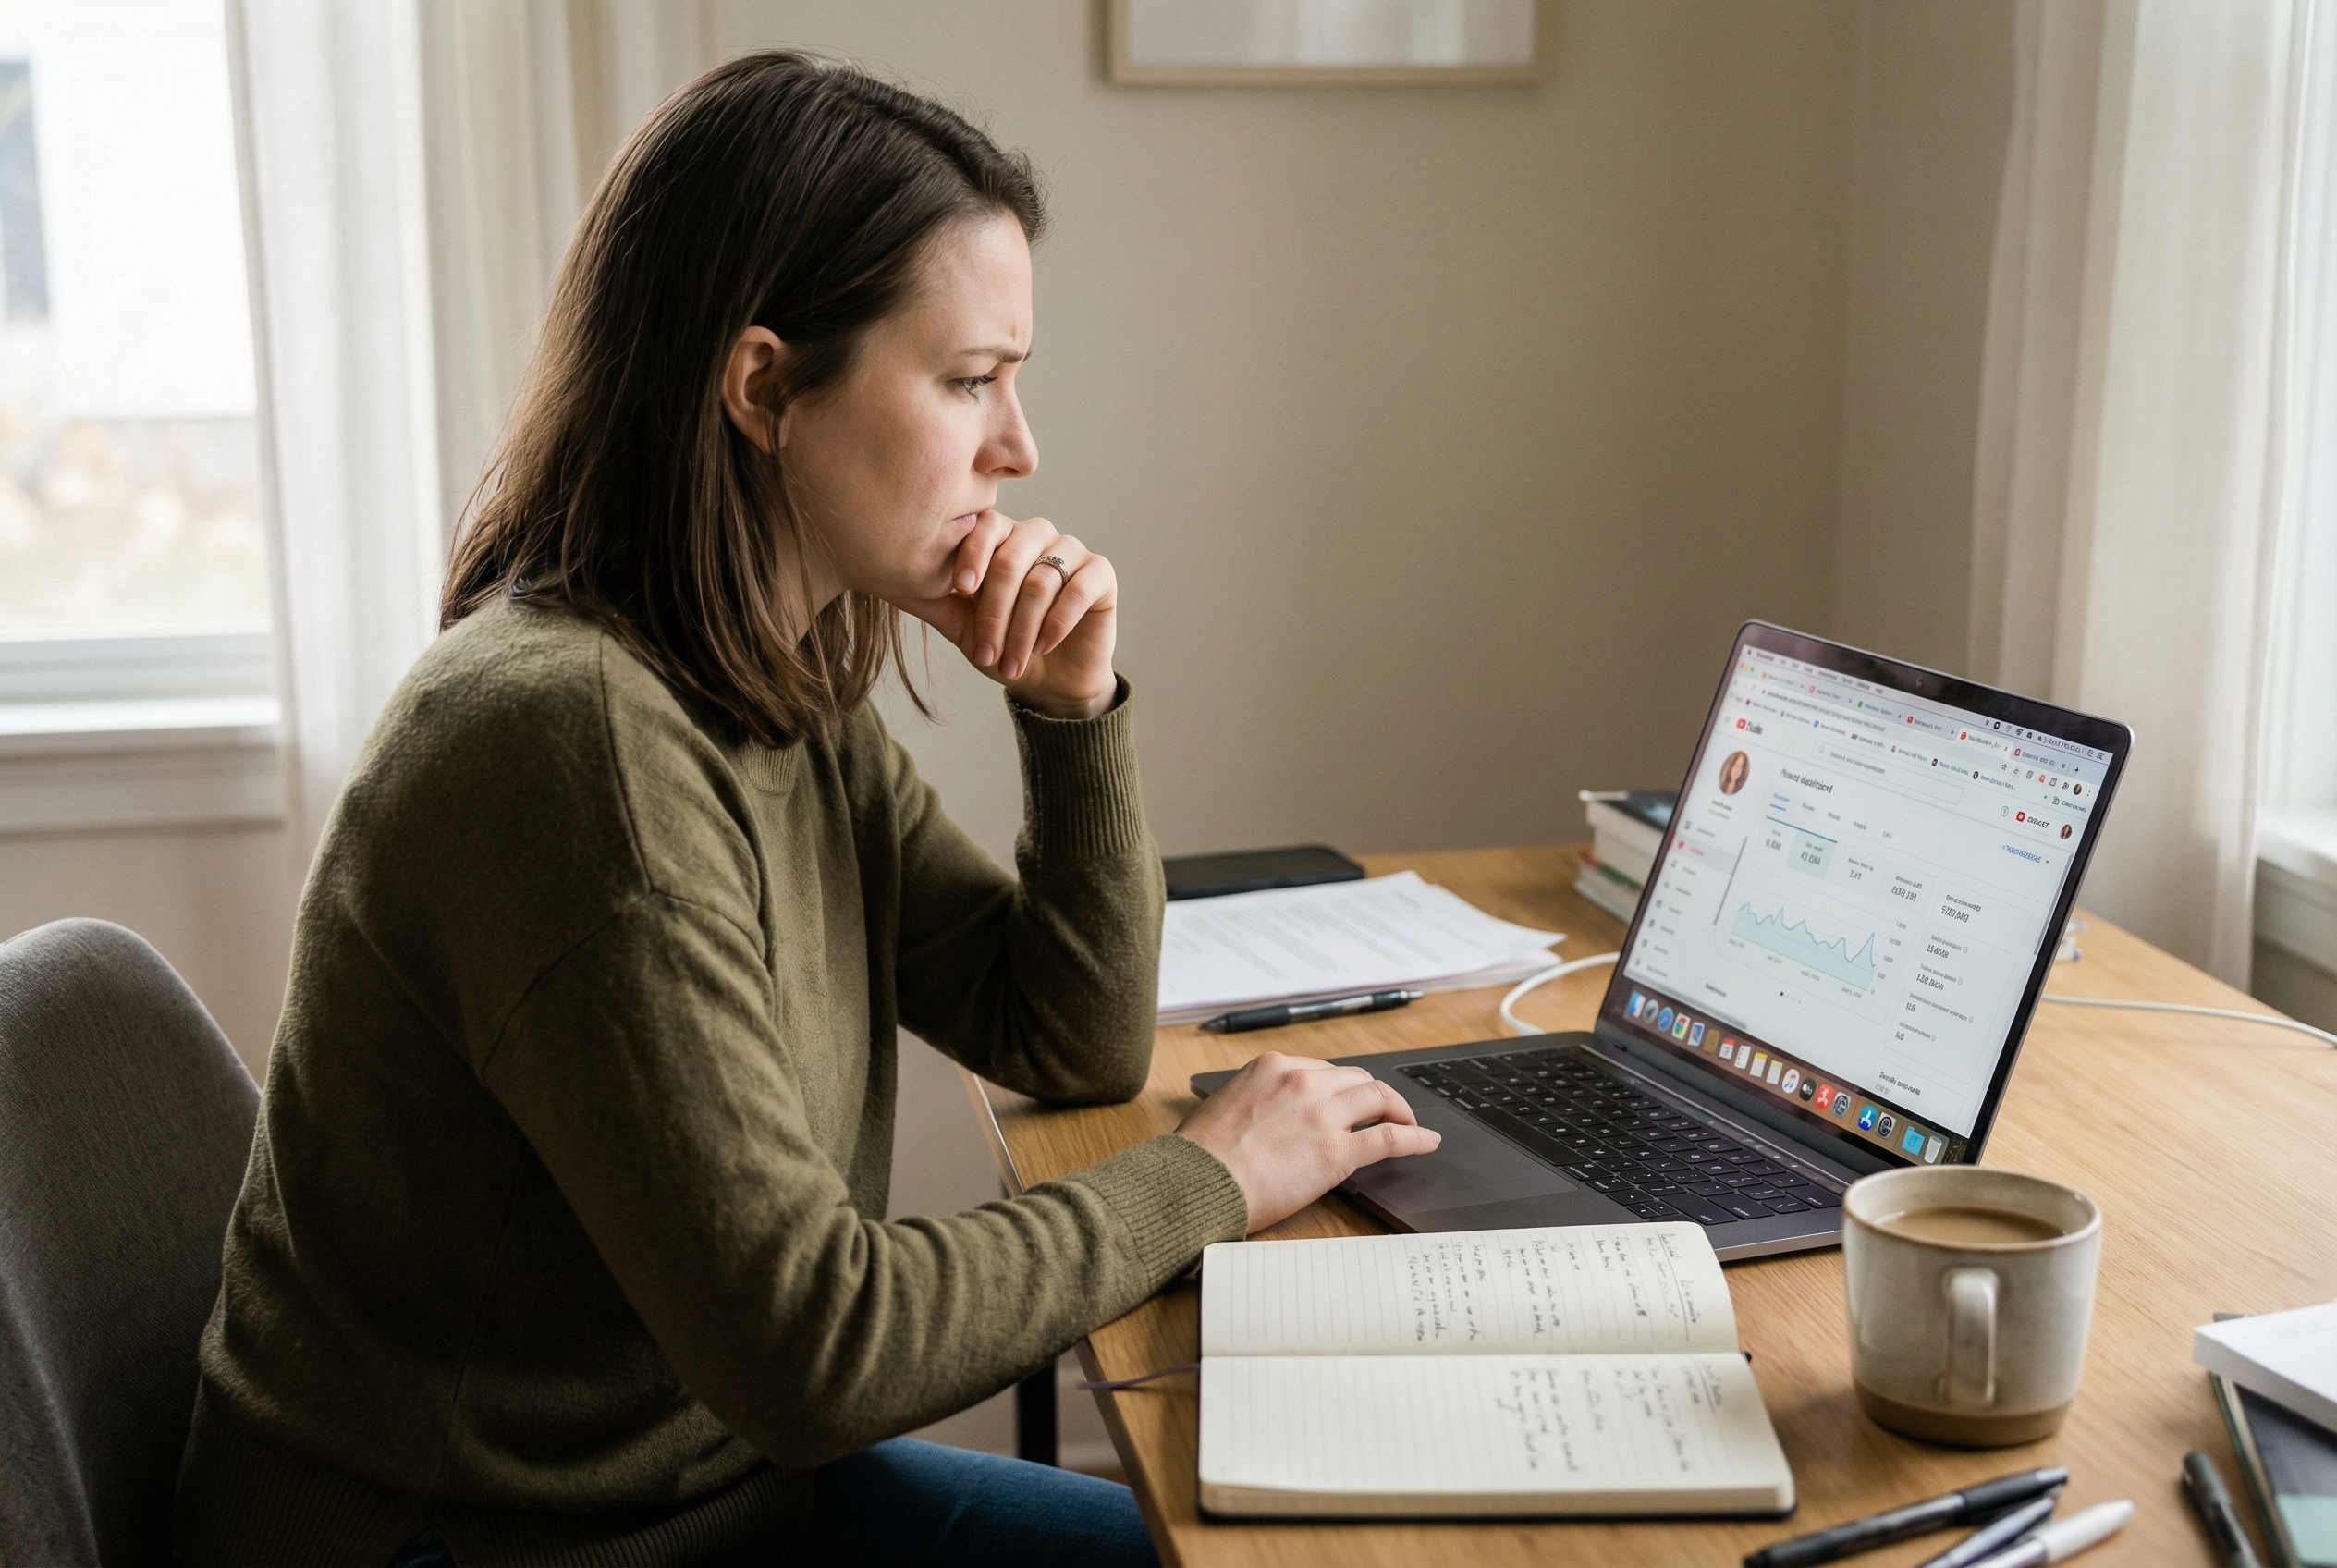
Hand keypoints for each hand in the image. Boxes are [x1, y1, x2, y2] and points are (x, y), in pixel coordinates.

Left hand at [883, 512, 1116, 720]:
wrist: (1049, 684)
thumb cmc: (1003, 647)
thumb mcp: (960, 626)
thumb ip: (929, 599)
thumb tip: (879, 578)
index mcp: (1002, 540)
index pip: (986, 526)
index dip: (973, 553)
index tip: (962, 589)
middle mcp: (1037, 537)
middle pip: (1013, 556)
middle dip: (996, 611)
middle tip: (986, 653)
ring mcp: (1071, 553)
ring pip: (1044, 577)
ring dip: (1024, 627)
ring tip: (1013, 662)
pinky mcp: (1101, 575)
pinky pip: (1080, 586)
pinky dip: (1058, 620)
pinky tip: (1044, 646)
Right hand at [1174, 1053, 1441, 1233]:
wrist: (1198, 1183)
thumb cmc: (1200, 1155)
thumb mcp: (1224, 1104)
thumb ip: (1255, 1098)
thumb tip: (1266, 1113)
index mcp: (1272, 1066)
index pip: (1322, 1069)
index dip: (1340, 1087)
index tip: (1347, 1099)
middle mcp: (1301, 1081)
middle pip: (1355, 1078)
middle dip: (1372, 1095)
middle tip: (1382, 1110)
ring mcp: (1323, 1114)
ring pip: (1377, 1098)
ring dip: (1397, 1109)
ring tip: (1407, 1123)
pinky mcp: (1338, 1150)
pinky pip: (1389, 1137)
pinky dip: (1413, 1136)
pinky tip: (1426, 1141)